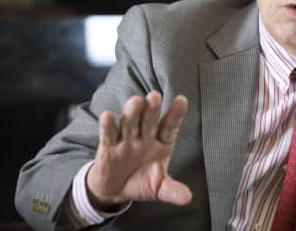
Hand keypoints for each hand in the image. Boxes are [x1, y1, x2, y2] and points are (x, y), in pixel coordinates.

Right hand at [86, 91, 191, 209]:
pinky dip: (108, 127)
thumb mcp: (158, 188)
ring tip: (136, 101)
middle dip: (152, 109)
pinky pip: (109, 136)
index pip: (169, 127)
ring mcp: (126, 141)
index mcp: (161, 143)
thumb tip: (187, 198)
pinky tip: (108, 115)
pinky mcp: (108, 149)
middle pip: (149, 121)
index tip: (182, 100)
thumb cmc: (141, 182)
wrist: (115, 190)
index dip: (175, 114)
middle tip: (155, 96)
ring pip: (129, 124)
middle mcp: (144, 138)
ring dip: (132, 113)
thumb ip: (172, 191)